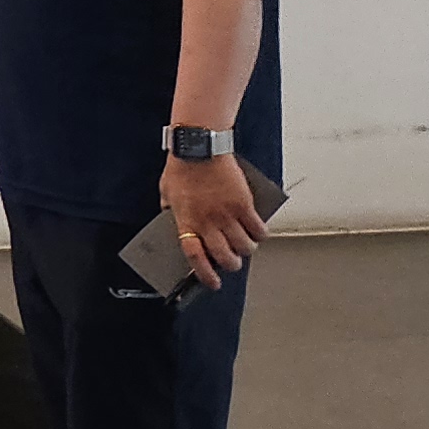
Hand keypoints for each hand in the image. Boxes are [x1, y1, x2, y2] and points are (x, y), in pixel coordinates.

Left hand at [162, 155, 269, 287]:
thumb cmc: (181, 166)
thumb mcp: (167, 192)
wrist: (200, 146)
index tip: (213, 283)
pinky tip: (259, 232)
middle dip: (231, 265)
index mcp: (187, 221)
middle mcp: (208, 222)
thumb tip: (174, 221)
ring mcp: (227, 214)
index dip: (205, 274)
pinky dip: (261, 234)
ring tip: (246, 247)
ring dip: (247, 251)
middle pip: (224, 257)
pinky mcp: (244, 204)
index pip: (195, 256)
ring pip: (244, 247)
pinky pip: (258, 228)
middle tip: (233, 263)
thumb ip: (171, 210)